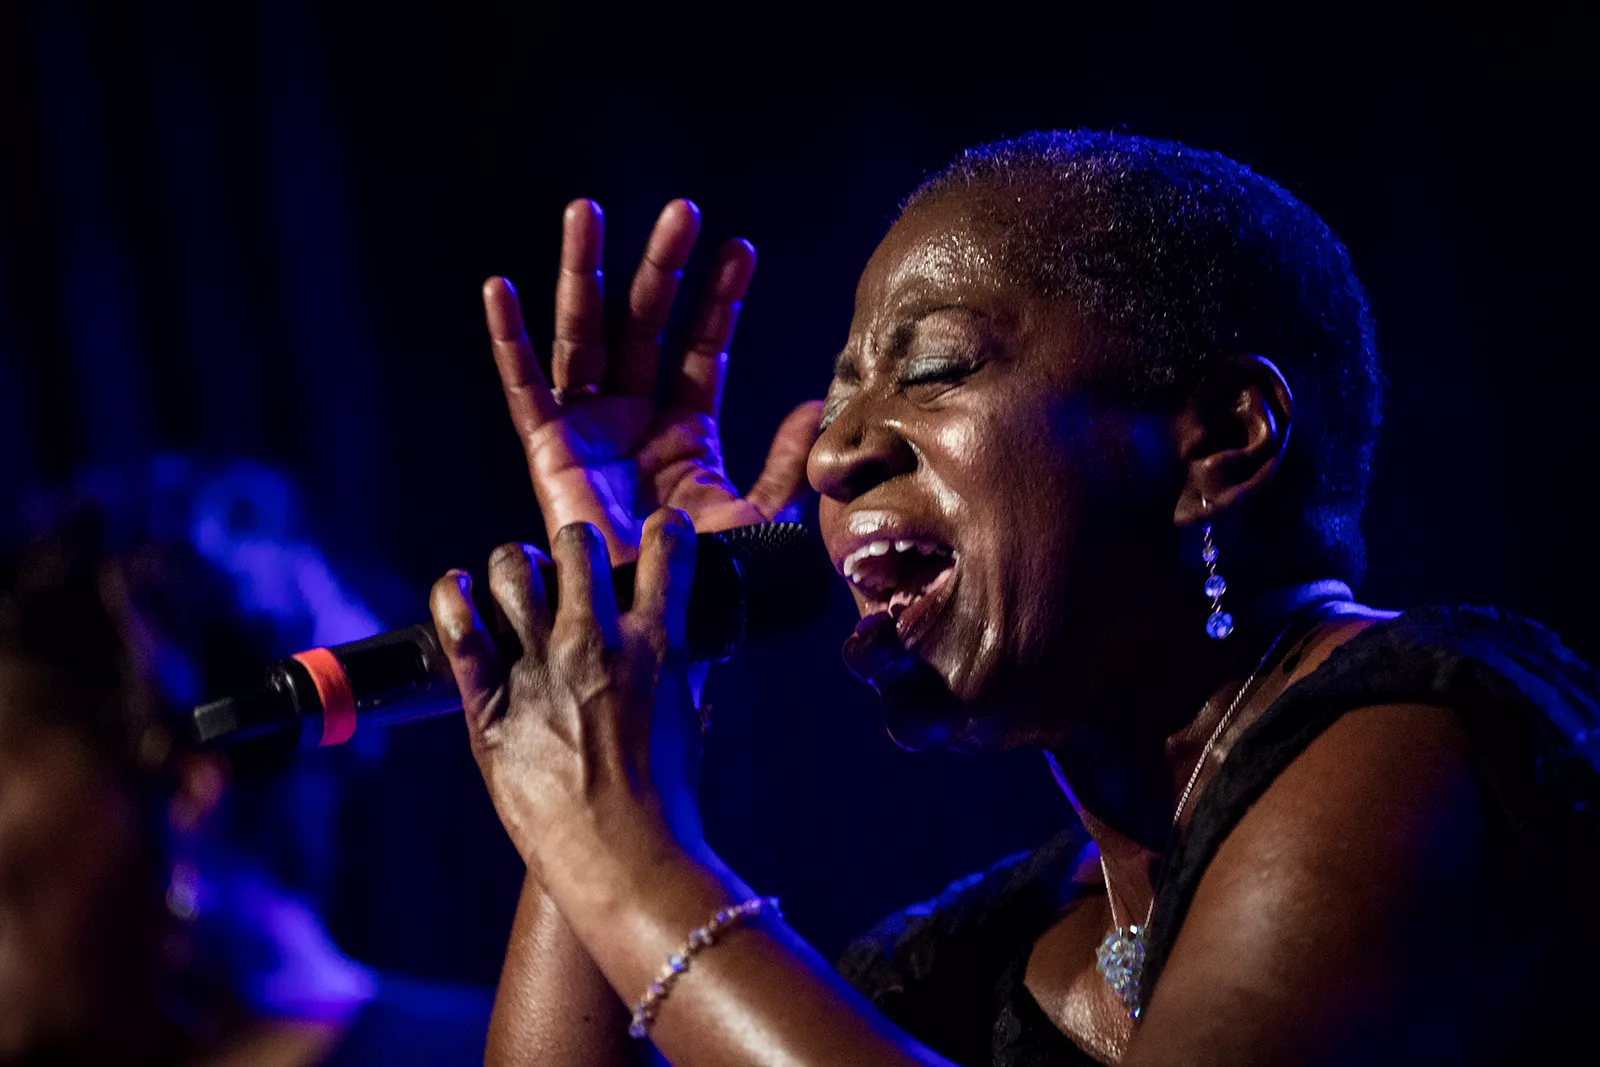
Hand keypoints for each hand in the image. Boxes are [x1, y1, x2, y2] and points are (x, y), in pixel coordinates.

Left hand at [429, 509, 704, 874]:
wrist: (625, 859)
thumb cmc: (665, 804)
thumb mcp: (688, 722)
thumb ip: (684, 676)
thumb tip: (688, 651)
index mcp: (656, 646)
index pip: (665, 552)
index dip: (665, 532)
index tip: (660, 533)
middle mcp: (595, 643)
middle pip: (576, 543)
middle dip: (573, 548)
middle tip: (570, 571)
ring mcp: (539, 669)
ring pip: (512, 568)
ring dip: (515, 568)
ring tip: (515, 585)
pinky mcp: (489, 705)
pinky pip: (458, 630)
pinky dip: (451, 597)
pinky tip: (455, 590)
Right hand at [485, 199, 821, 561]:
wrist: (651, 620)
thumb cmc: (702, 578)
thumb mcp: (756, 517)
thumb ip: (782, 464)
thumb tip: (811, 405)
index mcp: (684, 429)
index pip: (701, 348)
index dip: (719, 300)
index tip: (740, 249)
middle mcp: (633, 417)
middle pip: (642, 325)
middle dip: (659, 268)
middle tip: (680, 211)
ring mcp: (588, 429)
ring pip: (583, 336)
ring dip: (583, 275)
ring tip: (586, 214)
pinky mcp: (546, 452)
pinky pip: (523, 389)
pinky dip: (508, 341)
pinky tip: (501, 290)